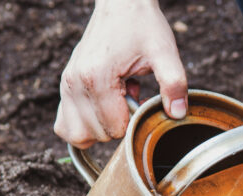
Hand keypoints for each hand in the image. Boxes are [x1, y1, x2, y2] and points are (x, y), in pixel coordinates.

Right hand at [54, 0, 187, 147]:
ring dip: (101, 127)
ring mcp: (66, 84)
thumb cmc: (143, 27)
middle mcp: (74, 83)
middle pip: (96, 135)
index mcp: (97, 78)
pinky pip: (65, 125)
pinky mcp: (64, 85)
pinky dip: (85, 124)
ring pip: (76, 135)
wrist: (121, 4)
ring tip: (117, 102)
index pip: (114, 129)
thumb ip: (174, 84)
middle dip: (119, 125)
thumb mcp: (165, 53)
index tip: (142, 100)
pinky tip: (104, 107)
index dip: (134, 123)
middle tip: (131, 97)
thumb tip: (177, 115)